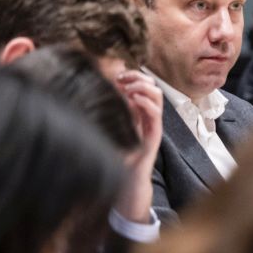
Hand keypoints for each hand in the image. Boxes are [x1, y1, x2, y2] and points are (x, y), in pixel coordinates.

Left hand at [115, 70, 162, 222]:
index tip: (117, 75)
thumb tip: (94, 93)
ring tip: (129, 89)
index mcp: (138, 110)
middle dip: (138, 78)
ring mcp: (153, 124)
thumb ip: (107, 112)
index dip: (132, 76)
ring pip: (157, 96)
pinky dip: (146, 103)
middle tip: (123, 79)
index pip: (142, 85)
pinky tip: (133, 100)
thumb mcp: (109, 126)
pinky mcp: (154, 134)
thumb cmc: (116, 152)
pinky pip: (156, 113)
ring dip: (143, 88)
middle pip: (152, 86)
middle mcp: (148, 115)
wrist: (126, 177)